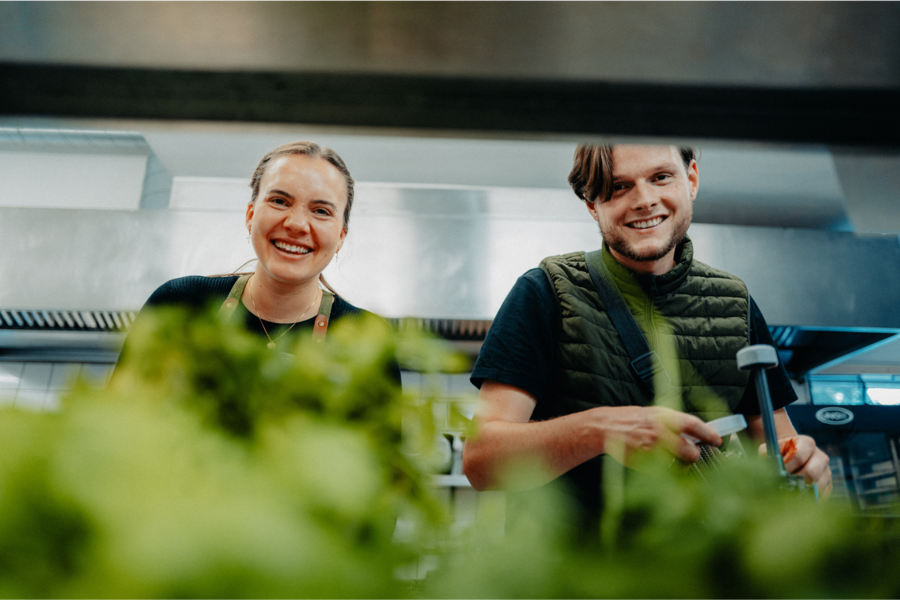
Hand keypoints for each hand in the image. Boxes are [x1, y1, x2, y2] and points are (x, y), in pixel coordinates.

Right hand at [598, 406, 721, 467]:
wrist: (605, 428)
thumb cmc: (628, 420)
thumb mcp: (652, 414)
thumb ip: (672, 423)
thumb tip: (693, 433)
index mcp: (664, 417)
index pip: (694, 425)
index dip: (709, 434)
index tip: (717, 440)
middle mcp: (661, 433)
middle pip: (691, 451)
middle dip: (694, 454)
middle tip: (694, 454)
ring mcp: (653, 450)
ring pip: (680, 464)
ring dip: (682, 465)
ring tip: (676, 460)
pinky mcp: (646, 463)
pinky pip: (665, 471)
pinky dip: (668, 470)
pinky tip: (663, 464)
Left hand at [759, 435, 832, 499]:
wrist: (792, 457)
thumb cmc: (780, 453)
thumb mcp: (772, 448)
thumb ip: (766, 453)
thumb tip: (767, 465)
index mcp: (807, 443)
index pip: (798, 456)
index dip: (787, 466)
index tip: (778, 473)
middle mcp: (821, 457)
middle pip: (812, 473)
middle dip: (795, 481)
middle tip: (783, 486)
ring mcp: (827, 472)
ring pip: (817, 487)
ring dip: (801, 492)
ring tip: (788, 493)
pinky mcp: (829, 485)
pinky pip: (820, 496)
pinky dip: (808, 499)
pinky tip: (796, 498)